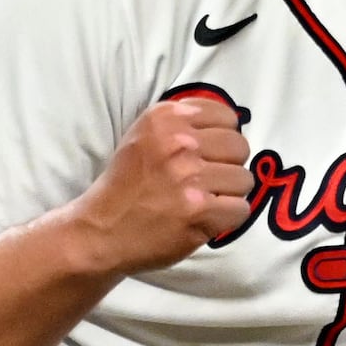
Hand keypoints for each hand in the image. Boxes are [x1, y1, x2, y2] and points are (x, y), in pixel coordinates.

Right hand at [72, 92, 249, 272]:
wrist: (102, 230)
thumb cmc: (126, 184)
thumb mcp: (144, 135)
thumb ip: (181, 123)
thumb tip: (229, 124)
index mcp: (165, 117)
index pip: (226, 116)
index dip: (224, 138)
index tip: (210, 154)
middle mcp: (179, 142)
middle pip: (239, 146)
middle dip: (229, 165)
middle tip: (208, 181)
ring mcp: (190, 177)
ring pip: (244, 179)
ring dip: (230, 194)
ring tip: (205, 201)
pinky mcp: (198, 211)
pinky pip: (241, 209)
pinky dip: (229, 218)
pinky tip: (208, 219)